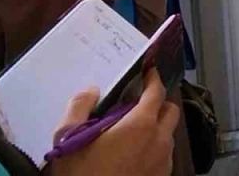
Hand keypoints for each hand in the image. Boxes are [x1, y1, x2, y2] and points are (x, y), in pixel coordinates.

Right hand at [48, 70, 180, 175]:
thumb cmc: (81, 174)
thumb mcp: (68, 138)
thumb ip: (80, 106)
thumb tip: (91, 90)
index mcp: (140, 125)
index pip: (156, 92)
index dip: (153, 79)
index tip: (148, 72)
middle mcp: (159, 141)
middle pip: (170, 112)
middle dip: (158, 103)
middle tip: (138, 103)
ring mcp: (163, 162)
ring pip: (168, 135)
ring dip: (156, 127)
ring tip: (132, 131)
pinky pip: (163, 155)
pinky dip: (154, 147)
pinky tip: (133, 153)